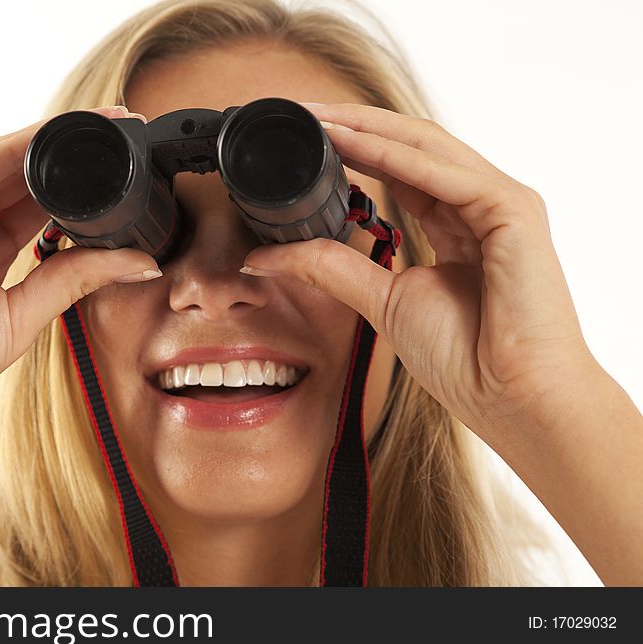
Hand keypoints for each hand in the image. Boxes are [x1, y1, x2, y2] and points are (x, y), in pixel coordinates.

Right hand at [0, 105, 158, 453]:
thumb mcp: (23, 317)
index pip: (45, 203)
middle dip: (75, 152)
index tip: (134, 166)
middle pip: (26, 176)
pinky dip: (8, 152)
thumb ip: (75, 279)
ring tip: (100, 123)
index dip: (88, 184)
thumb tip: (142, 261)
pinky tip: (46, 139)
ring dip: (48, 142)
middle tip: (125, 128)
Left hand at [242, 102, 594, 447]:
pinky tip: (351, 144)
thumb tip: (262, 259)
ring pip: (425, 147)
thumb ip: (330, 269)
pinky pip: (444, 174)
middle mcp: (479, 205)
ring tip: (318, 117)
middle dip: (354, 126)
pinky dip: (394, 157)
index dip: (352, 148)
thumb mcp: (382, 301)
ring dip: (367, 129)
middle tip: (303, 113)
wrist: (511, 397)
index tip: (305, 137)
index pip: (399, 170)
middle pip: (411, 147)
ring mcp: (500, 203)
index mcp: (456, 224)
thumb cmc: (466, 357)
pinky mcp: (513, 211)